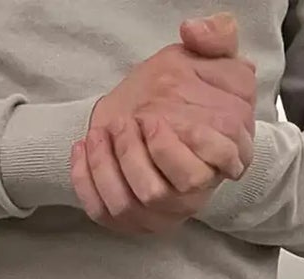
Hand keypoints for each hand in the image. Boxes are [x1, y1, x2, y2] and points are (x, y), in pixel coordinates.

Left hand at [74, 14, 256, 235]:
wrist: (160, 120)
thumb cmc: (189, 93)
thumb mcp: (213, 59)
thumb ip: (218, 38)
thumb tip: (193, 31)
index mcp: (221, 158)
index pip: (206, 167)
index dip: (177, 146)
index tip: (151, 117)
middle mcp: (192, 193)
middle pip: (163, 191)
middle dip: (135, 156)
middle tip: (123, 123)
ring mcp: (160, 212)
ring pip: (129, 204)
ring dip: (107, 167)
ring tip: (98, 132)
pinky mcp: (130, 221)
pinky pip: (102, 212)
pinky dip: (85, 182)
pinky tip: (81, 148)